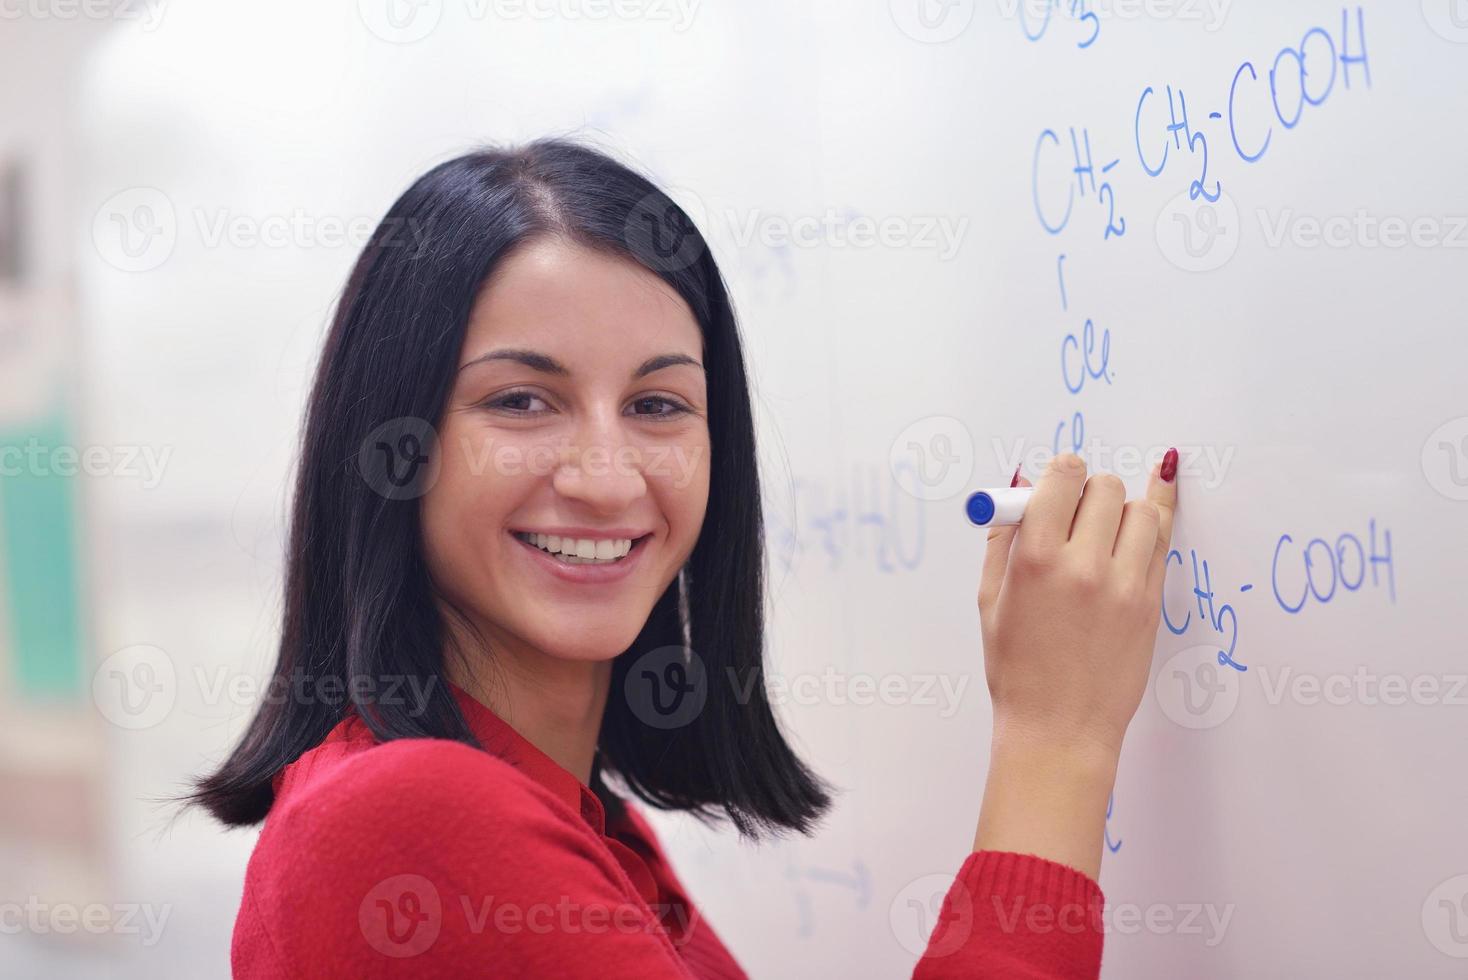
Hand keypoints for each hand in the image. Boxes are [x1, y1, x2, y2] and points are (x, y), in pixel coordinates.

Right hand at [978, 452, 1177, 757]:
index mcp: (1037, 560)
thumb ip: (1005, 537)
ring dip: (1122, 511)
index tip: (1060, 478)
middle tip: (1077, 512)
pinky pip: (1160, 546)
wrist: (1059, 728)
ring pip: (1142, 511)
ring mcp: (1125, 586)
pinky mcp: (1151, 604)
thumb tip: (1021, 487)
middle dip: (1089, 492)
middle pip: (1105, 489)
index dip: (1062, 471)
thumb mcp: (991, 600)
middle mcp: (1085, 567)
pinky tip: (1150, 512)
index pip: (1063, 479)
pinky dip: (1148, 532)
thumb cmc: (1018, 669)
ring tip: (1105, 532)